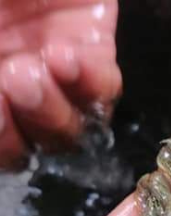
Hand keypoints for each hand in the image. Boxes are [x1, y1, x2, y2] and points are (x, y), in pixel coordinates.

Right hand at [0, 0, 119, 166]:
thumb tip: (1, 82)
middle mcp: (13, 86)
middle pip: (24, 148)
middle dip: (10, 131)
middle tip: (11, 80)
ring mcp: (56, 74)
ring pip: (67, 131)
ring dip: (51, 111)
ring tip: (39, 63)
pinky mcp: (96, 52)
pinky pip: (102, 91)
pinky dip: (88, 85)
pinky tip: (65, 54)